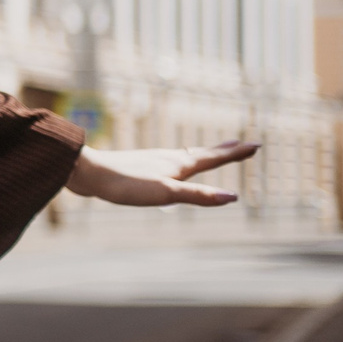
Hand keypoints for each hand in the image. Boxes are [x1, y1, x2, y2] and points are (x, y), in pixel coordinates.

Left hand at [64, 140, 255, 206]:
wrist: (86, 172)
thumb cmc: (125, 183)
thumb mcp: (165, 193)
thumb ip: (198, 196)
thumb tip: (232, 198)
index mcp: (178, 165)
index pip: (214, 158)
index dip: (236, 153)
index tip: (256, 143)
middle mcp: (168, 159)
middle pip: (203, 153)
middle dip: (225, 150)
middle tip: (243, 144)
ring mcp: (153, 161)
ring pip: (185, 156)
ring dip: (204, 154)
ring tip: (211, 153)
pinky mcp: (138, 167)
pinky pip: (169, 162)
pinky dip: (182, 161)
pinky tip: (170, 166)